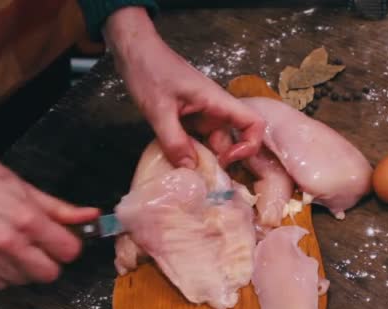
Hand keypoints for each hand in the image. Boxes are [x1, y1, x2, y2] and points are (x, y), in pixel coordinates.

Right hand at [0, 137, 99, 288]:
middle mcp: (6, 243)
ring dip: (26, 267)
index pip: (69, 252)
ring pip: (24, 280)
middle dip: (51, 260)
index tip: (65, 238)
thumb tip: (92, 215)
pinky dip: (3, 272)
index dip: (70, 244)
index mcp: (26, 220)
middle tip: (42, 244)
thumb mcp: (25, 187)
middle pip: (50, 274)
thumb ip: (60, 208)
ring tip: (16, 243)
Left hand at [104, 7, 264, 167]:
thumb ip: (175, 141)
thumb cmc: (149, 70)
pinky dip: (188, 151)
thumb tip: (191, 170)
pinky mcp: (188, 117)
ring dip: (200, 158)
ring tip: (184, 173)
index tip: (227, 160)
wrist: (133, 50)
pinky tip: (174, 161)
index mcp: (217, 101)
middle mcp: (214, 109)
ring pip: (211, 143)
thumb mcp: (159, 110)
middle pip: (230, 141)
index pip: (254, 123)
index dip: (250, 145)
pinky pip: (195, 139)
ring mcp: (201, 114)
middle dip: (218, 161)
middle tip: (197, 178)